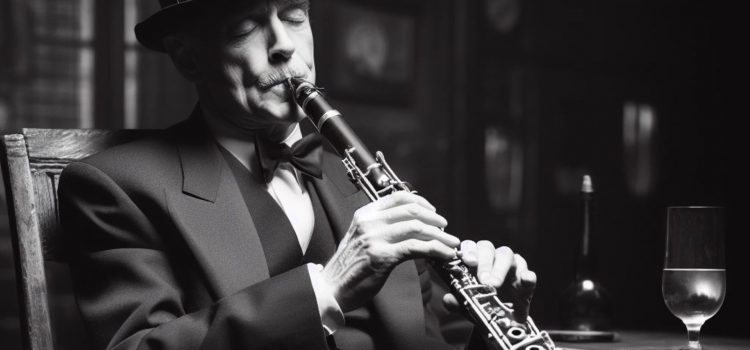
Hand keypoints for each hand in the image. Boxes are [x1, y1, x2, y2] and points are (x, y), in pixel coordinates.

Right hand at [321, 192, 459, 311]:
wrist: (330, 289)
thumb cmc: (348, 267)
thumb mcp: (361, 238)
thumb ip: (381, 228)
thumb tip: (412, 226)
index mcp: (365, 214)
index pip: (399, 197)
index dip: (422, 202)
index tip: (433, 211)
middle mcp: (370, 222)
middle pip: (412, 211)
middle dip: (435, 218)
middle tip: (446, 228)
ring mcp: (375, 238)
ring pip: (417, 228)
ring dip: (440, 235)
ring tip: (451, 243)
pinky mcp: (382, 256)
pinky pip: (416, 248)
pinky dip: (435, 249)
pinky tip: (444, 254)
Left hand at [443, 241, 536, 321]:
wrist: (504, 321)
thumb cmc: (483, 305)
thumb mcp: (467, 307)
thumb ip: (457, 302)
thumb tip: (448, 299)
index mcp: (476, 260)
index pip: (471, 247)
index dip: (468, 251)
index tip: (467, 261)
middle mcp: (492, 258)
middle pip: (487, 247)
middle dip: (484, 262)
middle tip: (482, 279)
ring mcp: (511, 266)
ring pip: (506, 254)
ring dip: (500, 268)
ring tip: (494, 284)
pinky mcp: (526, 279)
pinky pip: (528, 274)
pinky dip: (527, 276)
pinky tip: (525, 279)